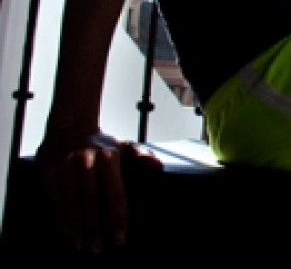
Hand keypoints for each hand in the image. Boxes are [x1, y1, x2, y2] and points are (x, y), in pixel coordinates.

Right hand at [35, 130, 162, 252]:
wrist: (68, 126)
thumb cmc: (100, 143)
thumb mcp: (122, 145)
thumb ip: (140, 156)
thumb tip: (158, 167)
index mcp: (108, 158)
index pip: (115, 193)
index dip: (118, 218)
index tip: (121, 238)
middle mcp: (86, 162)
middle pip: (92, 202)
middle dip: (96, 228)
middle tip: (99, 248)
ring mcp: (65, 167)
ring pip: (72, 204)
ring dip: (77, 228)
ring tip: (83, 245)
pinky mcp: (48, 172)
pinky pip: (56, 200)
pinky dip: (62, 219)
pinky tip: (68, 232)